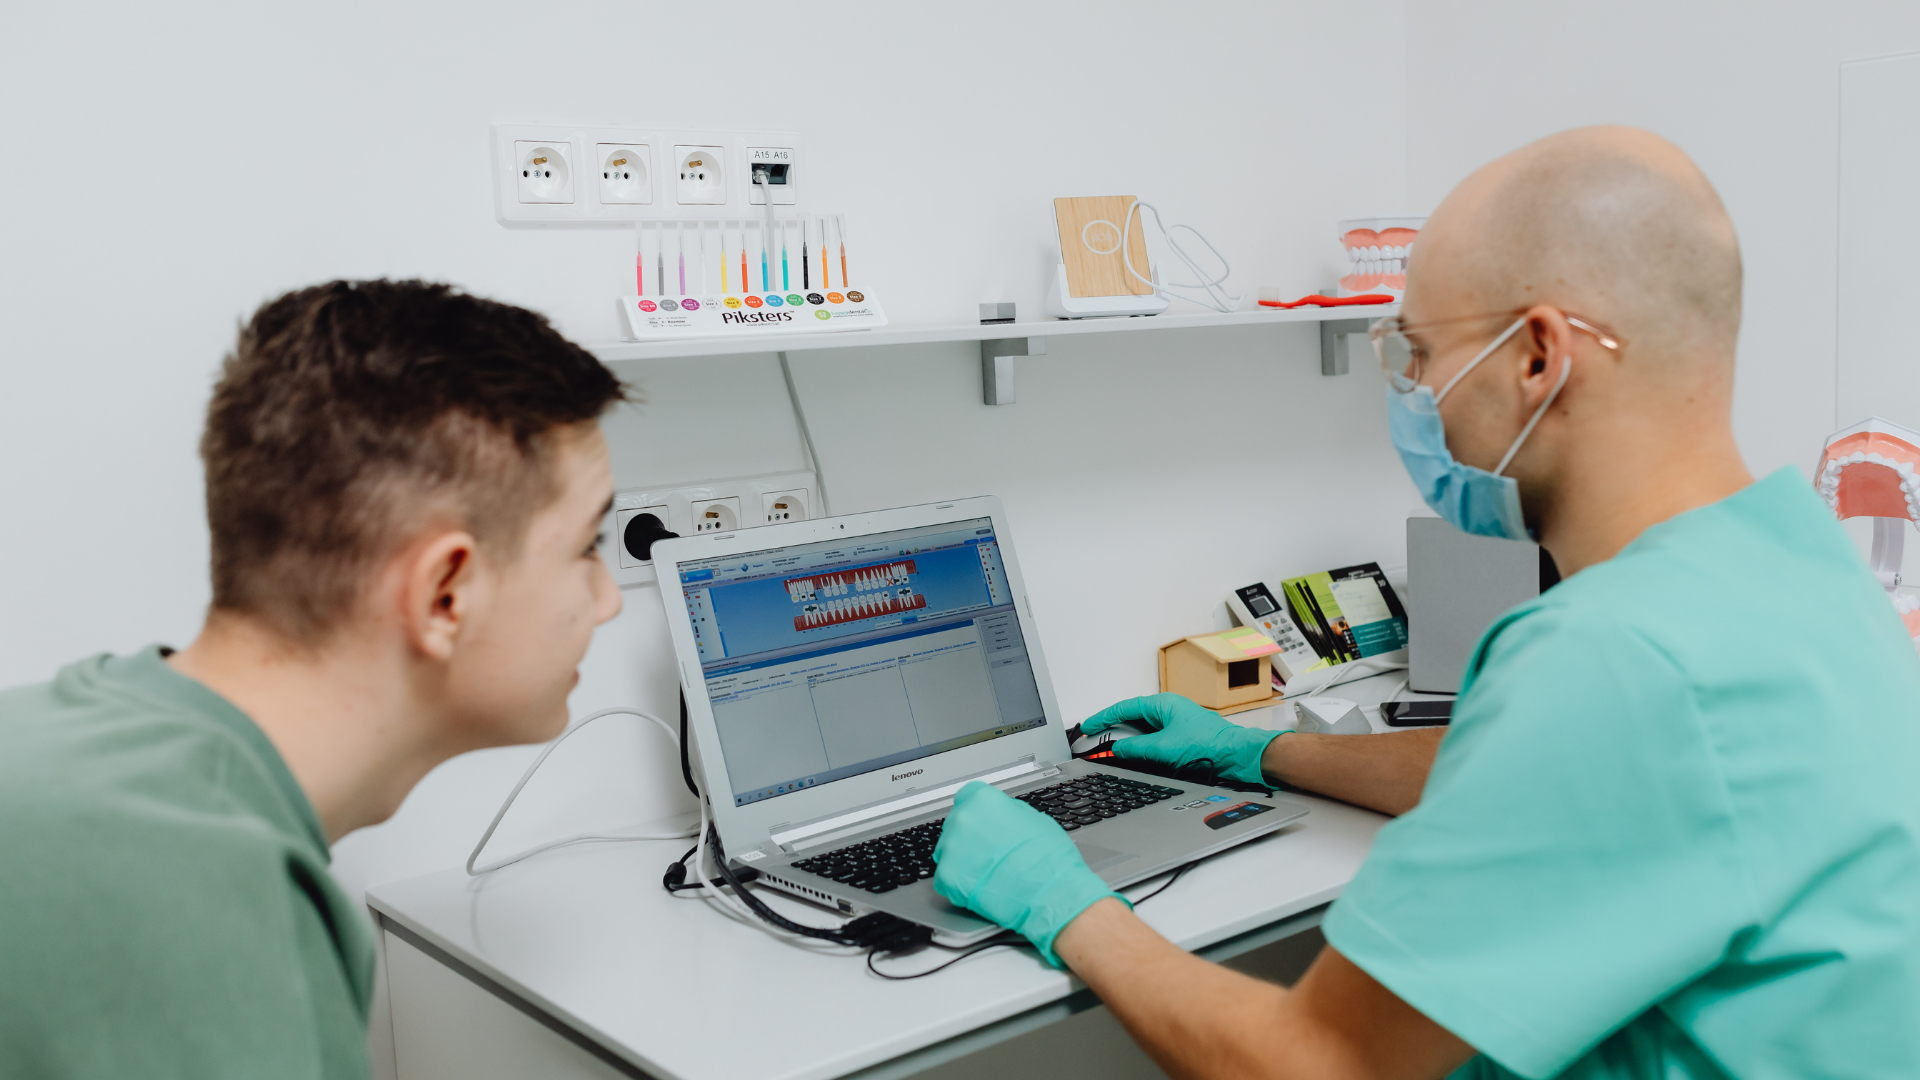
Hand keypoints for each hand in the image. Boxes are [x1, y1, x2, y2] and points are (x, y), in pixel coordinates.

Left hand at [933, 782, 1126, 966]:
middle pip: (956, 826)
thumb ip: (1007, 812)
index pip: (967, 798)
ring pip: (948, 852)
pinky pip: (946, 879)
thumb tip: (998, 814)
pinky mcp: (947, 877)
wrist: (1052, 894)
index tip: (982, 824)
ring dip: (963, 861)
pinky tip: (982, 887)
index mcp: (983, 799)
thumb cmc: (1049, 859)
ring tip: (988, 873)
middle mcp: (962, 819)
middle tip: (989, 854)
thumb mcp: (1034, 819)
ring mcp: (952, 849)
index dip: (978, 814)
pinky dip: (960, 885)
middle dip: (969, 838)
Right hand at [1081, 693, 1288, 787]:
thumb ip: (1136, 748)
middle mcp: (1169, 711)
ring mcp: (1175, 724)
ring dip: (1128, 742)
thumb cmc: (1209, 745)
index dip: (1102, 718)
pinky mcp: (1181, 738)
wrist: (1237, 756)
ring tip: (1111, 753)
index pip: (1124, 708)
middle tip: (1094, 743)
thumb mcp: (1163, 748)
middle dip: (1112, 731)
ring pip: (1143, 732)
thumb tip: (1117, 749)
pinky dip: (1141, 749)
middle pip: (1132, 719)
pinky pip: (1154, 741)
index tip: (1087, 727)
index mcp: (1163, 704)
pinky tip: (1136, 758)